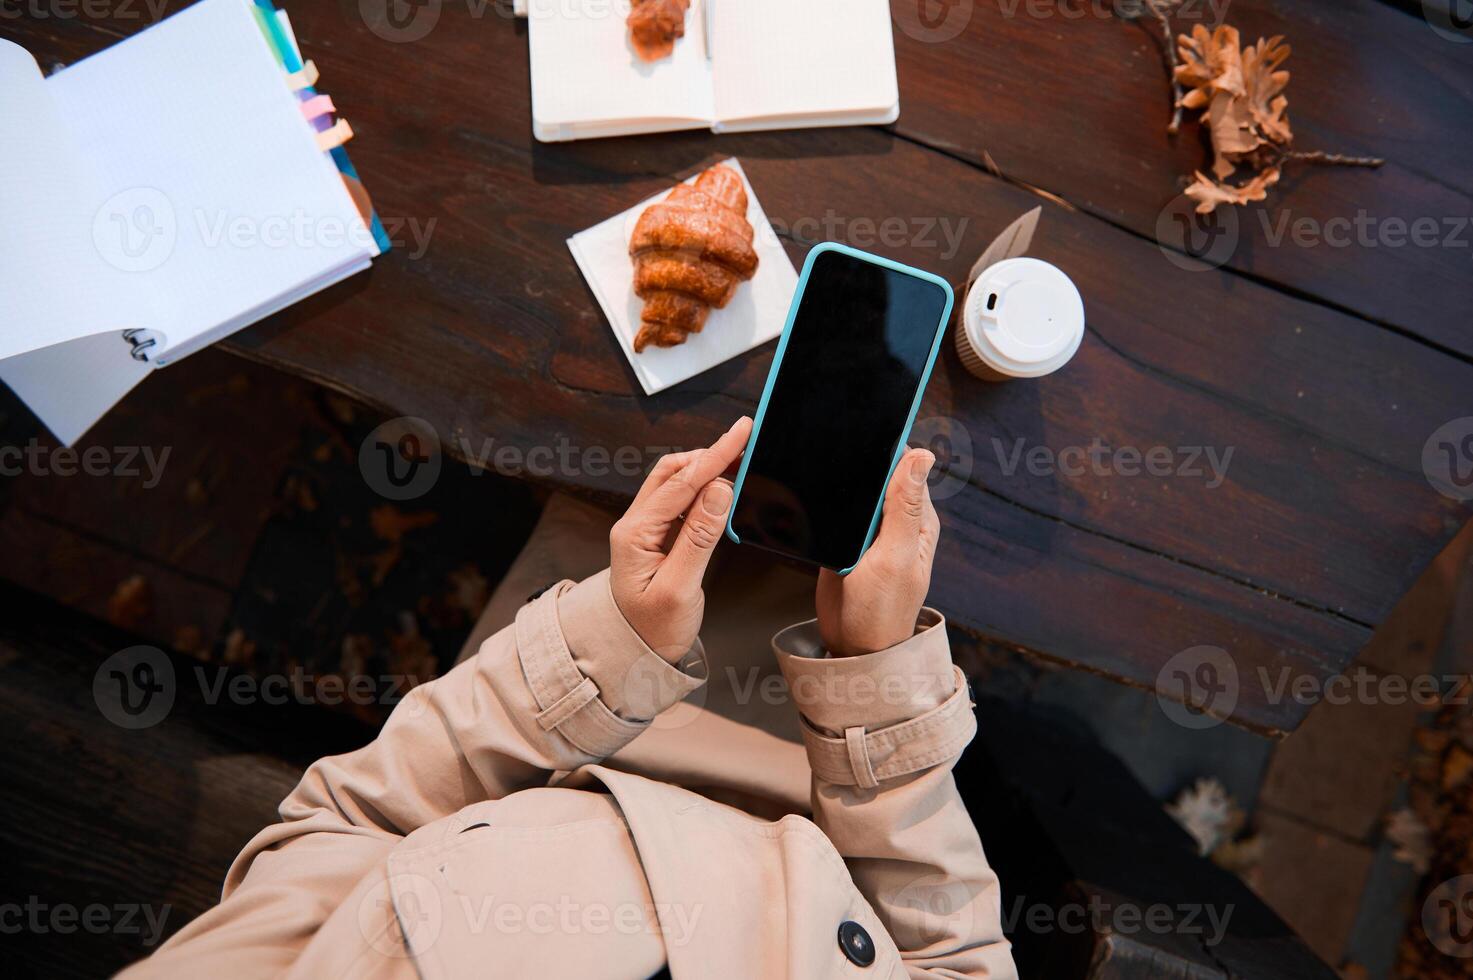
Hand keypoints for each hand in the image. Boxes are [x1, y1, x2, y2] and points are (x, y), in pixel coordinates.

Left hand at [610, 416, 751, 662]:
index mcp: (634, 534)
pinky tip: (723, 491)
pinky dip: (704, 490)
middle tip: (745, 441)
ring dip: (707, 470)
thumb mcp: (680, 588)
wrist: (635, 656)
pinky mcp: (658, 539)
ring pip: (676, 484)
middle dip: (709, 454)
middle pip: (673, 472)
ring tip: (740, 462)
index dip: (715, 455)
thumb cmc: (653, 630)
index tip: (742, 431)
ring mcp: (645, 531)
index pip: (680, 483)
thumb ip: (699, 537)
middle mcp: (635, 525)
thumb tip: (720, 490)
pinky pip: (681, 503)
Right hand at [816, 448, 939, 656]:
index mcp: (917, 519)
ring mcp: (870, 530)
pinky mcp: (846, 540)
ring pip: (855, 491)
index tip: (863, 429)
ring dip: (840, 484)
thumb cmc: (882, 610)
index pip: (906, 467)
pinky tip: (812, 498)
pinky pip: (836, 511)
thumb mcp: (895, 556)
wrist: (851, 646)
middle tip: (832, 451)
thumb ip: (904, 507)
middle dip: (858, 463)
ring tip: (819, 474)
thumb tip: (921, 455)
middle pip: (878, 474)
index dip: (887, 447)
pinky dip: (826, 504)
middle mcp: (896, 520)